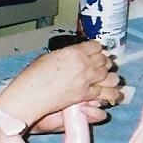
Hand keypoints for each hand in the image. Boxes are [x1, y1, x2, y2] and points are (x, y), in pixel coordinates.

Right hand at [0, 40, 119, 127]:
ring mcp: (87, 80)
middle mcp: (84, 64)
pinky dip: (110, 92)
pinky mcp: (86, 95)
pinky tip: (111, 93)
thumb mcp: (48, 57)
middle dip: (103, 62)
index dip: (96, 49)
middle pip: (104, 60)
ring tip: (106, 78)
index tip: (95, 52)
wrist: (30, 95)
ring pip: (109, 75)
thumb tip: (71, 57)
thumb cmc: (32, 77)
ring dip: (109, 75)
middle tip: (101, 65)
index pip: (96, 46)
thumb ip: (65, 55)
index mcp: (74, 52)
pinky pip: (106, 92)